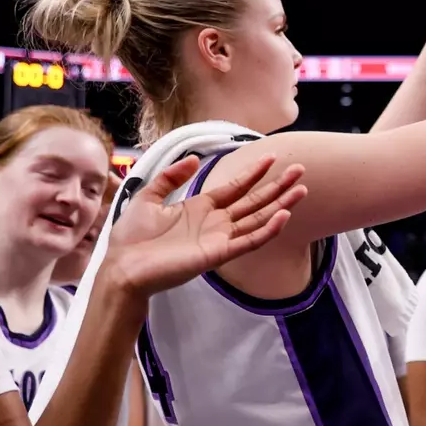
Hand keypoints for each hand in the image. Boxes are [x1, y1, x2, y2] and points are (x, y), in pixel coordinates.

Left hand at [101, 154, 306, 297]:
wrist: (123, 267)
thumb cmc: (132, 237)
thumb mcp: (148, 197)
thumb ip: (172, 177)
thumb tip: (194, 158)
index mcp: (200, 208)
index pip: (235, 188)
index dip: (254, 173)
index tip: (271, 158)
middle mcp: (215, 222)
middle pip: (254, 201)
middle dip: (277, 186)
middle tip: (299, 170)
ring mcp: (220, 238)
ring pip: (258, 219)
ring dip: (281, 205)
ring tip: (301, 190)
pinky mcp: (219, 254)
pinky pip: (250, 241)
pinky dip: (268, 230)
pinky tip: (284, 216)